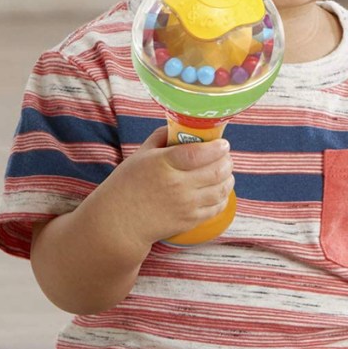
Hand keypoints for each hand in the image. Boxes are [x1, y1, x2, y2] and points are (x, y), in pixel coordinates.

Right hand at [91, 126, 234, 245]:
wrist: (118, 222)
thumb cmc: (127, 184)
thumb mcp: (140, 155)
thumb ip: (162, 137)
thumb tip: (181, 126)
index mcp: (164, 164)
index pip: (199, 153)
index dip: (217, 148)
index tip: (223, 144)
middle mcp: (178, 185)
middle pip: (216, 171)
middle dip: (227, 161)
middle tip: (226, 156)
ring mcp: (186, 205)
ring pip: (221, 189)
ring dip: (228, 178)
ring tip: (225, 172)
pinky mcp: (190, 221)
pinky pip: (217, 207)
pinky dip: (223, 197)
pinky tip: (218, 190)